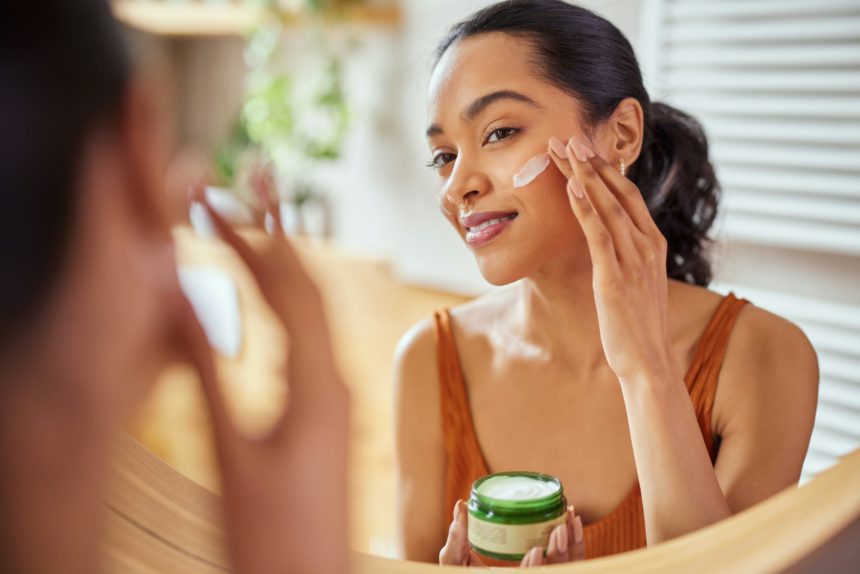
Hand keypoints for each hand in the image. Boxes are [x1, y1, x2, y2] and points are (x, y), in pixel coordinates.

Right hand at [177, 182, 349, 573]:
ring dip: (287, 262)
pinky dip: (289, 303)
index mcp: (317, 385)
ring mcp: (337, 396)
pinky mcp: (329, 413)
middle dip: (278, 230)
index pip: (286, 288)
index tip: (211, 198)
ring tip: (260, 219)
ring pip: (316, 311)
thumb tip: (181, 296)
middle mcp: (337, 381)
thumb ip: (206, 373)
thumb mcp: (231, 452)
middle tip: (252, 179)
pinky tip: (272, 297)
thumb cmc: (272, 535)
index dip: (249, 237)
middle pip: (310, 287)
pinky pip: (313, 339)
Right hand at [439, 500, 584, 566]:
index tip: (534, 550)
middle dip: (560, 554)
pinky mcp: (550, 567)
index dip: (533, 569)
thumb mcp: (453, 562)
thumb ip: (455, 540)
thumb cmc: (460, 572)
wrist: (474, 573)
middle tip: (559, 529)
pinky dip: (576, 542)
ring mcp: (542, 573)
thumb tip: (460, 506)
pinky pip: (571, 559)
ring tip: (570, 518)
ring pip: (569, 567)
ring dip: (573, 545)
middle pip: (554, 573)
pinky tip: (572, 520)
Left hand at [548, 136, 681, 382]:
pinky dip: (585, 209)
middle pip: (617, 192)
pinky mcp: (614, 278)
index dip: (606, 169)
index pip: (629, 195)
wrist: (649, 362)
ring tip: (564, 149)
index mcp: (654, 244)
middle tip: (568, 136)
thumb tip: (611, 239)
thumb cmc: (639, 324)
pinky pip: (599, 235)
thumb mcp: (637, 281)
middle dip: (591, 162)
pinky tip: (572, 186)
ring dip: (583, 175)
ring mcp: (633, 260)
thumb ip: (628, 255)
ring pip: (606, 206)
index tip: (584, 148)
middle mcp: (647, 245)